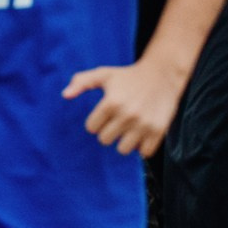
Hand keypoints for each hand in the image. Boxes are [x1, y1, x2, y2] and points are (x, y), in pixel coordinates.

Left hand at [66, 59, 181, 156]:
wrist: (162, 74)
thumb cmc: (128, 76)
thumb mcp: (104, 74)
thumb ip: (81, 82)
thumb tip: (65, 95)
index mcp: (111, 102)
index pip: (91, 128)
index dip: (95, 122)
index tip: (104, 114)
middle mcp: (127, 115)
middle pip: (105, 140)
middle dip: (108, 131)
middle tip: (117, 121)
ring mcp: (143, 124)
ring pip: (123, 150)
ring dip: (124, 142)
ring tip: (128, 129)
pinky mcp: (158, 130)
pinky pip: (145, 153)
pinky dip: (142, 147)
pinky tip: (141, 134)